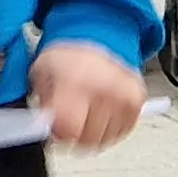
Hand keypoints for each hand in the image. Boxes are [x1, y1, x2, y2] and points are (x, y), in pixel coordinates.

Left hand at [31, 42, 148, 152]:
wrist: (95, 36)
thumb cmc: (68, 59)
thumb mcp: (40, 76)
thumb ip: (41, 106)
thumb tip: (43, 129)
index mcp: (77, 82)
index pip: (70, 130)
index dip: (59, 133)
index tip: (56, 125)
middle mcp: (105, 89)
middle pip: (87, 139)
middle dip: (73, 133)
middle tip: (68, 115)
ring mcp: (124, 96)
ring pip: (103, 140)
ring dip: (91, 132)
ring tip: (84, 109)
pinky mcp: (137, 101)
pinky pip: (119, 133)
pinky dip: (108, 128)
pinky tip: (99, 111)